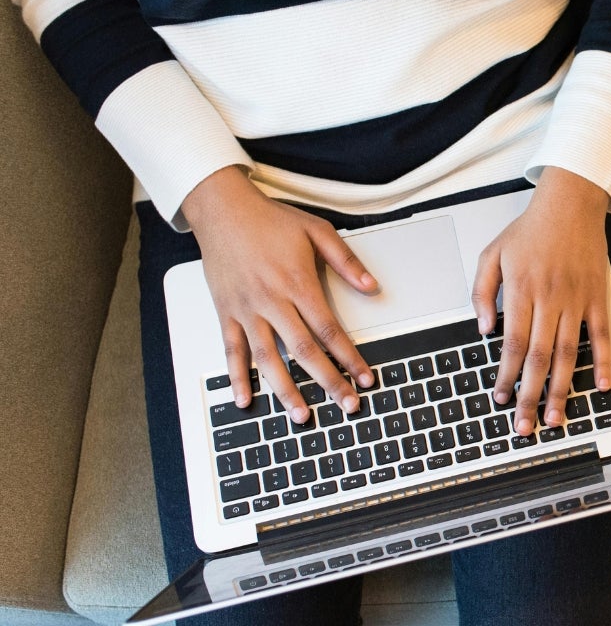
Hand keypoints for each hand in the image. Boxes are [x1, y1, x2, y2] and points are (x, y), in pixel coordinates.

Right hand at [181, 166, 377, 422]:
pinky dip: (237, 377)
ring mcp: (246, 309)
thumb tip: (372, 288)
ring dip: (285, 390)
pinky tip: (246, 400)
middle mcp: (271, 301)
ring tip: (302, 415)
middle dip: (328, 381)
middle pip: (304, 351)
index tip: (365, 377)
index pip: (329, 330)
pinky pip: (231, 350)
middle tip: (346, 404)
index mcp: (297, 283)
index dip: (349, 357)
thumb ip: (347, 262)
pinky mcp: (226, 312)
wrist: (223, 209)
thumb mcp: (317, 231)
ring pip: (268, 358)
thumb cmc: (269, 220)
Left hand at [472, 168, 610, 436]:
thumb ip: (482, 292)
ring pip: (568, 354)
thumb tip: (484, 330)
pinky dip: (604, 362)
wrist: (570, 204)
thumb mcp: (492, 254)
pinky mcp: (597, 298)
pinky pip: (602, 335)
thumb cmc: (530, 230)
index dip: (506, 376)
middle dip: (530, 395)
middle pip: (538, 357)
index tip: (501, 398)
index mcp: (522, 291)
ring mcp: (577, 301)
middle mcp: (550, 300)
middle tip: (526, 425)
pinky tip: (600, 387)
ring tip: (555, 416)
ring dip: (561, 388)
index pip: (512, 344)